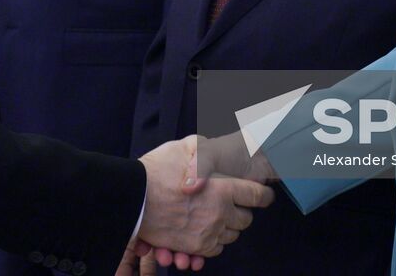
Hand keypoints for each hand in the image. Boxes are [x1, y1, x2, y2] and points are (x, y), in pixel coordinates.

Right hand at [138, 136, 273, 261]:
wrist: (132, 195)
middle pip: (246, 220)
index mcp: (223, 188)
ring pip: (232, 236)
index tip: (264, 195)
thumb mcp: (187, 145)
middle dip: (242, 212)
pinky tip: (205, 231)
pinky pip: (215, 249)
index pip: (256, 196)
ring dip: (228, 227)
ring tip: (217, 218)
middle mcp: (220, 212)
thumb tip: (220, 159)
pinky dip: (213, 242)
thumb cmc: (157, 168)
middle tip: (235, 206)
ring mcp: (208, 232)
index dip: (263, 195)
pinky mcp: (195, 247)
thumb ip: (208, 151)